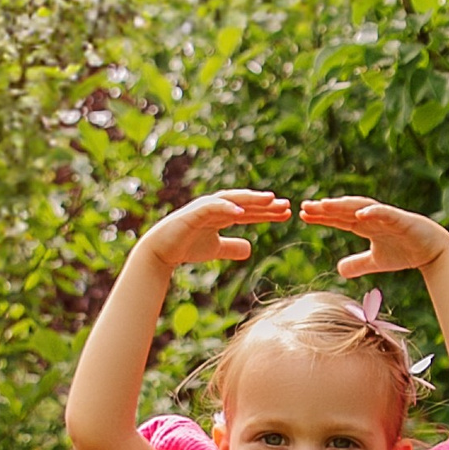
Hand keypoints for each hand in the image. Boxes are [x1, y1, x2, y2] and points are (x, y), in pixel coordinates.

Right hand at [140, 190, 290, 269]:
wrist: (161, 250)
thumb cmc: (186, 246)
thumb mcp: (215, 249)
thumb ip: (231, 247)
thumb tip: (250, 249)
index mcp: (223, 214)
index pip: (250, 212)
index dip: (268, 212)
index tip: (287, 213)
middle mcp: (216, 207)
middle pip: (246, 202)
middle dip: (265, 204)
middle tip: (286, 205)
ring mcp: (205, 207)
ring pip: (233, 200)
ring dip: (251, 199)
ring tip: (269, 200)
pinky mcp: (193, 213)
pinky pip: (212, 207)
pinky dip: (226, 207)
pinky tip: (241, 211)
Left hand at [300, 196, 448, 278]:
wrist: (434, 251)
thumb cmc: (405, 251)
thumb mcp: (376, 261)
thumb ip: (358, 263)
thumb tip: (339, 269)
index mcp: (366, 225)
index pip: (339, 219)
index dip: (322, 216)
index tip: (303, 214)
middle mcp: (373, 217)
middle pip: (345, 210)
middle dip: (326, 208)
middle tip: (305, 206)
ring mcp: (387, 217)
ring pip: (361, 207)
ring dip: (343, 205)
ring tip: (325, 204)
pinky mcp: (402, 220)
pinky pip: (386, 214)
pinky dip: (373, 212)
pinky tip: (360, 213)